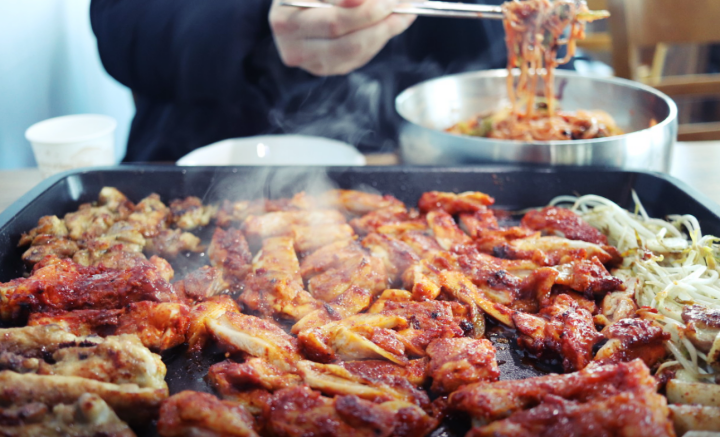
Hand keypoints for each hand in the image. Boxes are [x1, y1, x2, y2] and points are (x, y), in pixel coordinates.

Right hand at [269, 0, 415, 75]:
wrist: (294, 6)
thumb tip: (361, 1)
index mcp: (284, 18)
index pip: (332, 19)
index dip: (363, 9)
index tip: (390, 0)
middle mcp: (291, 45)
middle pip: (346, 38)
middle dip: (380, 19)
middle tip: (402, 3)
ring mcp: (309, 61)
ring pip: (355, 51)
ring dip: (386, 31)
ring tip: (405, 11)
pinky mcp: (325, 68)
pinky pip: (358, 57)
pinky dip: (379, 39)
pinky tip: (392, 23)